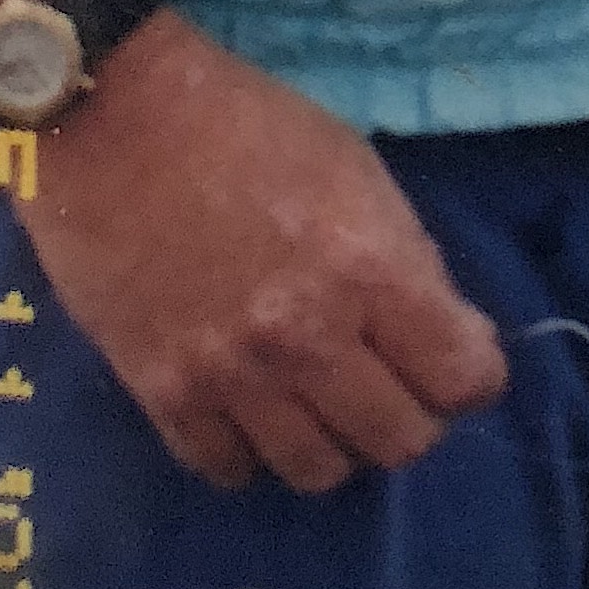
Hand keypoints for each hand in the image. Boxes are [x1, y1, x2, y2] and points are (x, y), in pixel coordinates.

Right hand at [24, 12, 509, 489]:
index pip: (462, 377)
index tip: (457, 357)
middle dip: (414, 415)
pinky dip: (250, 452)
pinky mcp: (162, 393)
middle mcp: (309, 336)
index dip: (472, 373)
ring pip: (318, 472)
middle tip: (393, 383)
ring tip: (322, 403)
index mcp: (371, 266)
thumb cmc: (248, 124)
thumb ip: (399, 258)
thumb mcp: (356, 170)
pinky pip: (226, 469)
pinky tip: (252, 413)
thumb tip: (433, 327)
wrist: (116, 117)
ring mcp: (233, 374)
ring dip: (333, 442)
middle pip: (399, 440)